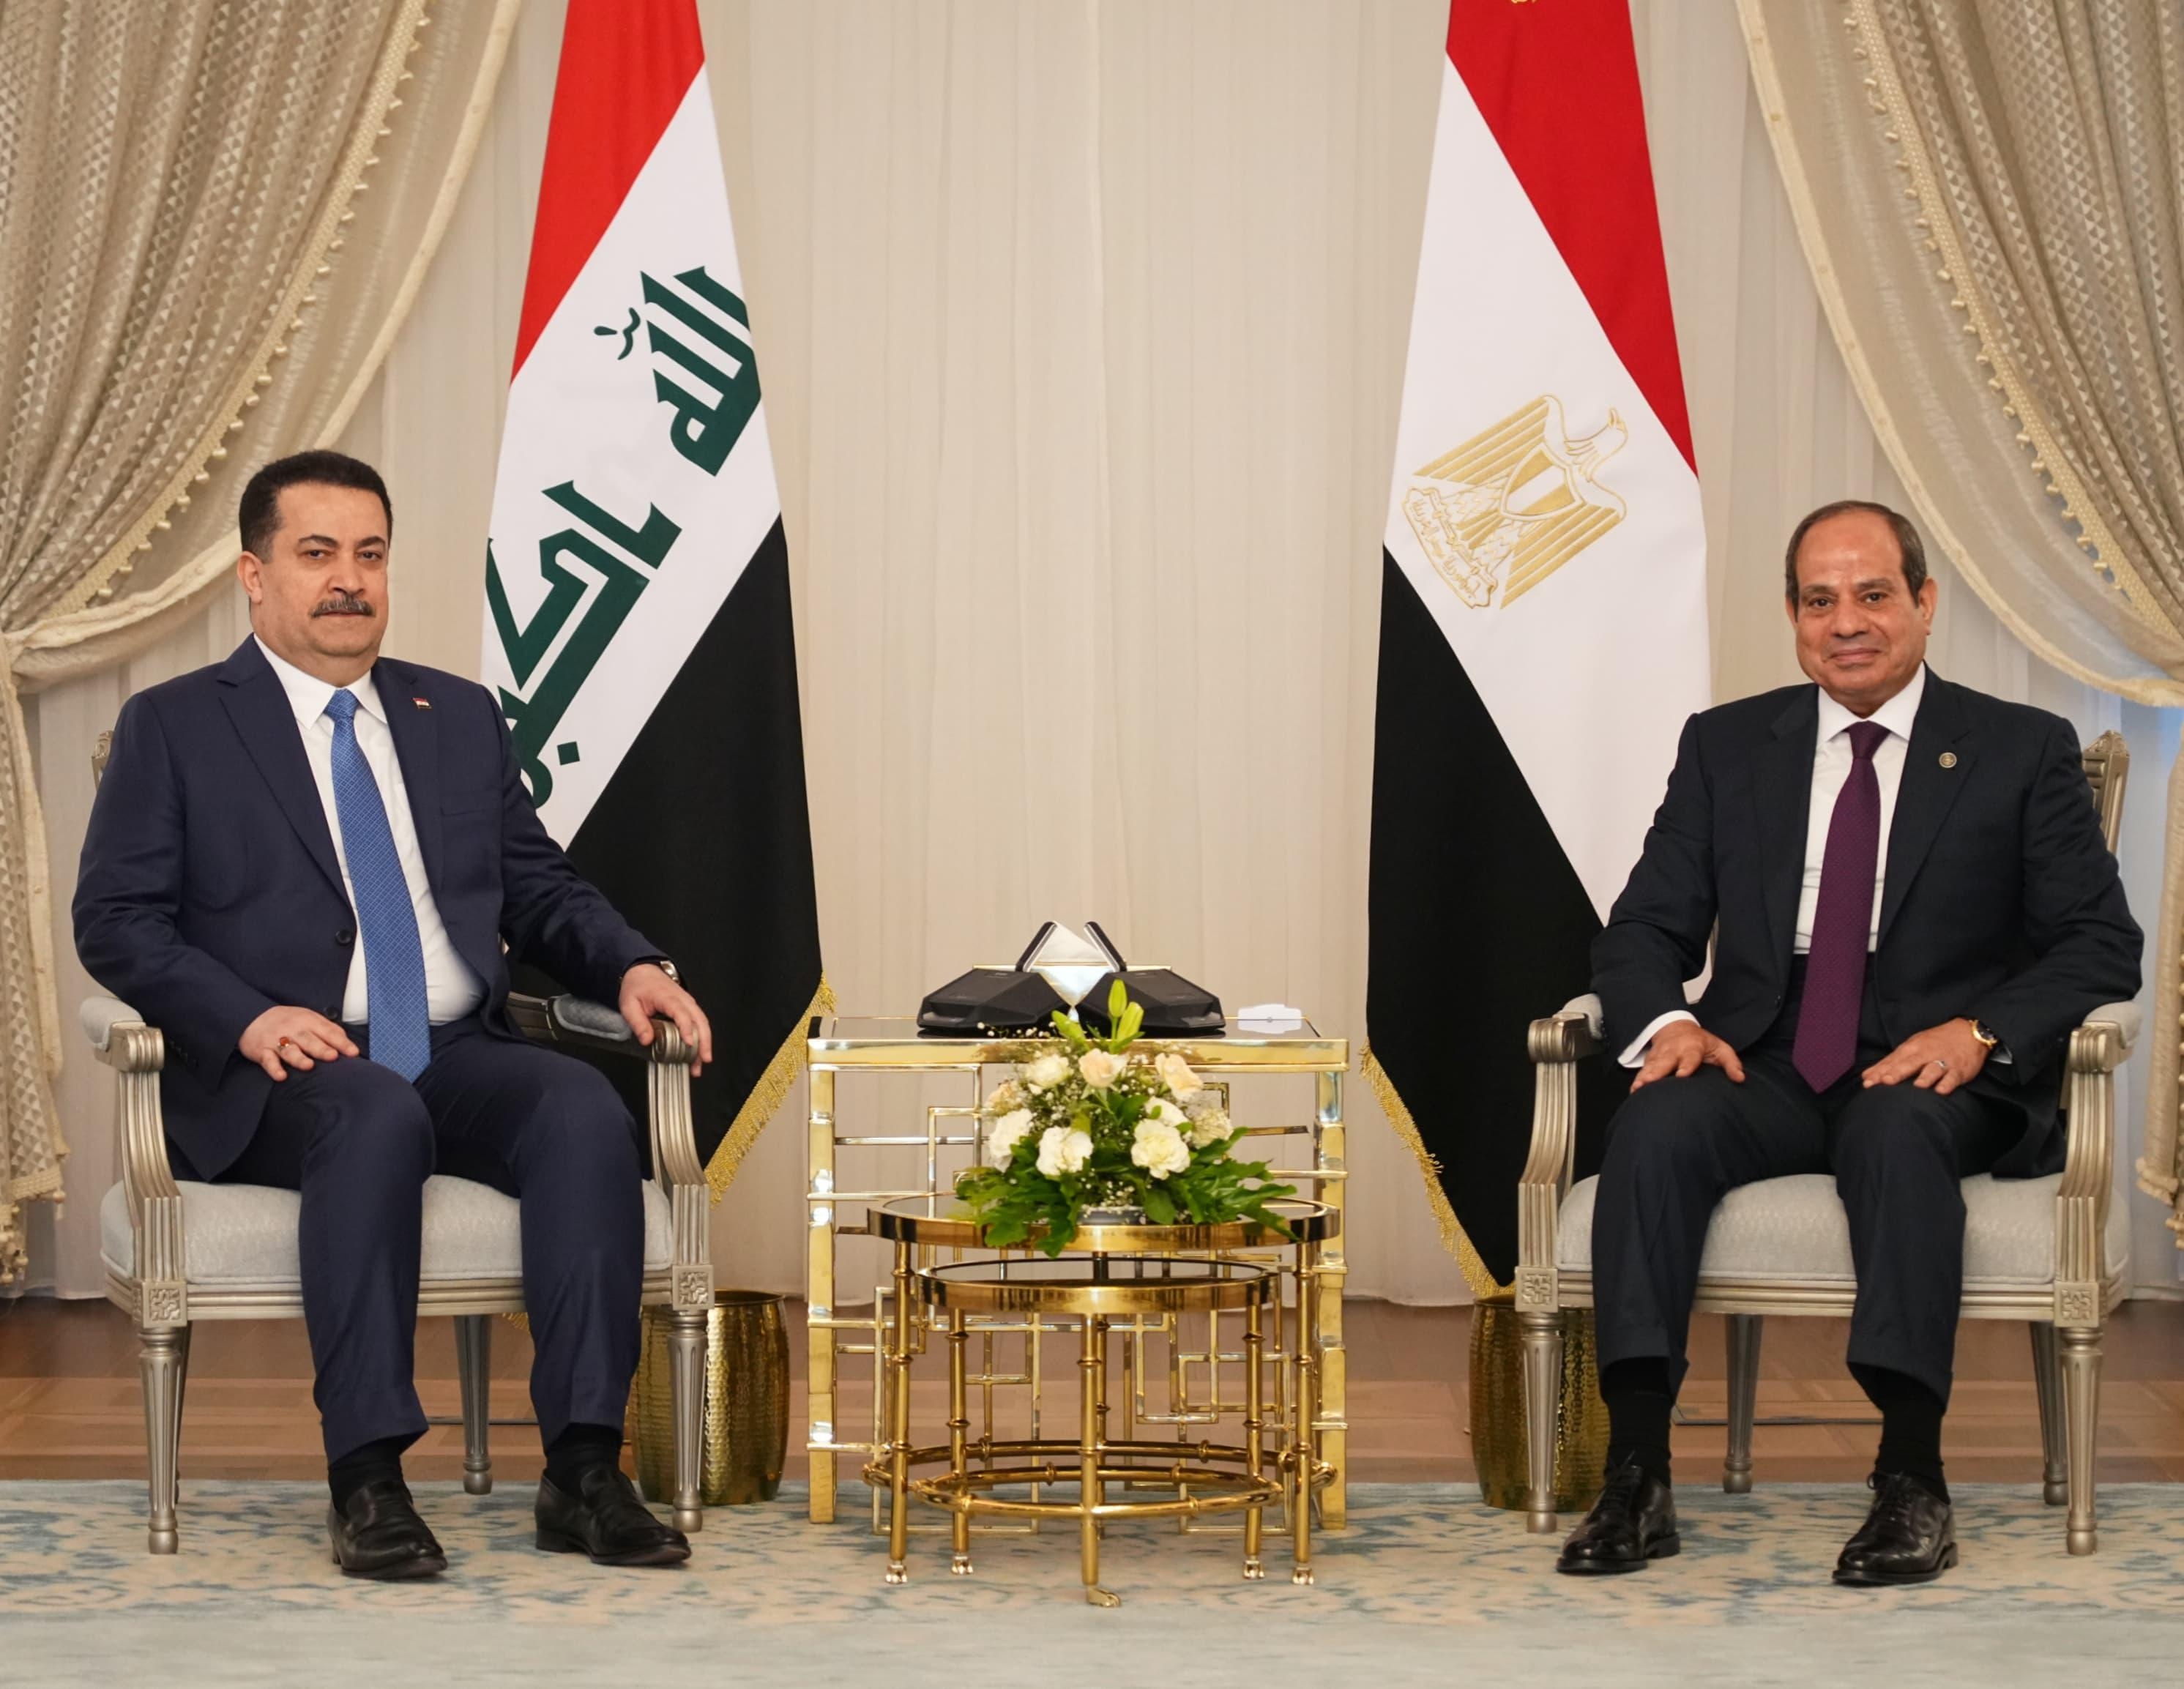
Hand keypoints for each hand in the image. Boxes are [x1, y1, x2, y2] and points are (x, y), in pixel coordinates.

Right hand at [239, 1006, 358, 1080]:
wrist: (253, 1016)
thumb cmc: (290, 1021)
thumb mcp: (310, 1018)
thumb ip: (329, 1030)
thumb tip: (348, 1044)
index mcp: (308, 1021)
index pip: (328, 1032)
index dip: (341, 1043)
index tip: (353, 1053)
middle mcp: (294, 1030)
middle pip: (309, 1040)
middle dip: (321, 1049)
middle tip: (333, 1056)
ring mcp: (277, 1041)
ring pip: (289, 1050)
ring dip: (298, 1058)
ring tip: (308, 1066)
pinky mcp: (262, 1051)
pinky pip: (268, 1061)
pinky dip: (274, 1068)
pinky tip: (281, 1076)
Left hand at [620, 963, 712, 1075]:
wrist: (643, 973)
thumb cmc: (638, 987)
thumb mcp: (629, 1005)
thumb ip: (638, 1023)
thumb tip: (647, 1040)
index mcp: (667, 997)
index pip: (681, 1013)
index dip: (687, 1029)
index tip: (689, 1043)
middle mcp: (683, 999)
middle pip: (700, 1019)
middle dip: (704, 1041)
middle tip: (703, 1059)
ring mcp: (688, 1003)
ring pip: (703, 1022)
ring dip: (706, 1042)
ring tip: (702, 1061)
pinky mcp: (689, 1008)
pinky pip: (700, 1023)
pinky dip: (703, 1037)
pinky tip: (699, 1052)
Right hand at [1630, 1020, 1745, 1090]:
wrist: (1675, 1027)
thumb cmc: (1701, 1042)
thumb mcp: (1720, 1048)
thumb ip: (1731, 1063)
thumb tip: (1740, 1078)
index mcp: (1692, 1048)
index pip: (1689, 1058)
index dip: (1685, 1066)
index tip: (1682, 1075)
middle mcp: (1673, 1051)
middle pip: (1664, 1063)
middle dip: (1656, 1073)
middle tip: (1649, 1083)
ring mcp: (1659, 1056)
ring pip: (1651, 1067)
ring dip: (1643, 1077)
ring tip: (1637, 1089)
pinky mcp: (1650, 1060)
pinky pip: (1643, 1070)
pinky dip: (1638, 1079)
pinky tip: (1633, 1091)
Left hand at [1862, 1019, 1988, 1092]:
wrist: (1968, 1032)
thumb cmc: (1934, 1042)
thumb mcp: (1911, 1047)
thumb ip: (1890, 1063)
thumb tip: (1867, 1076)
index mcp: (1912, 1048)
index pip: (1893, 1061)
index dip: (1880, 1072)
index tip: (1867, 1082)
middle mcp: (1926, 1054)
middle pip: (1910, 1064)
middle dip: (1897, 1072)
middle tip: (1885, 1081)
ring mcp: (1943, 1061)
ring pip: (1933, 1069)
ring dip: (1925, 1077)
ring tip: (1917, 1086)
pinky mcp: (1959, 1069)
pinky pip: (1953, 1077)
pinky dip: (1947, 1083)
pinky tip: (1941, 1090)